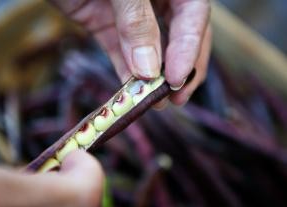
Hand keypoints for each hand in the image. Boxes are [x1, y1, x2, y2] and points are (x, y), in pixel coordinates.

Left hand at [50, 0, 210, 105]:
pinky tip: (128, 90)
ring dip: (152, 76)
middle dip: (180, 67)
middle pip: (179, 35)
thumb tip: (149, 68)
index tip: (177, 79)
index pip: (193, 15)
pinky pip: (118, 51)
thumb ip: (136, 20)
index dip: (189, 48)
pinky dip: (124, 71)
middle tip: (177, 97)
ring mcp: (128, 13)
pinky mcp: (103, 23)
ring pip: (149, 48)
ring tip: (154, 101)